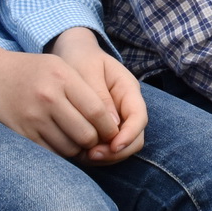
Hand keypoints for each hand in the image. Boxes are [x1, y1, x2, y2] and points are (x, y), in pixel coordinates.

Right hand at [0, 35, 130, 159]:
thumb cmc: (33, 71)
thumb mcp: (60, 67)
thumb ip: (86, 90)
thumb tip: (111, 123)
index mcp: (62, 78)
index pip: (97, 111)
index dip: (109, 127)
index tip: (113, 131)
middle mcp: (48, 98)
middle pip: (86, 134)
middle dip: (96, 142)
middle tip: (97, 139)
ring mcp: (32, 118)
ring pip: (70, 148)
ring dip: (78, 149)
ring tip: (78, 140)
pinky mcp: (20, 134)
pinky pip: (51, 153)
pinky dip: (61, 153)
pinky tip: (61, 143)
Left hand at [51, 29, 148, 164]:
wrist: (72, 54)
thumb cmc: (80, 59)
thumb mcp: (87, 71)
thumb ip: (99, 96)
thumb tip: (113, 125)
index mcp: (128, 89)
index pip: (139, 117)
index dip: (130, 135)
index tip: (113, 146)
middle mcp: (127, 107)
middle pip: (135, 138)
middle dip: (116, 151)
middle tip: (91, 155)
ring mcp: (117, 119)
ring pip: (122, 147)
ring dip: (106, 156)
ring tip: (82, 155)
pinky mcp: (104, 129)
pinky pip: (107, 147)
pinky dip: (97, 154)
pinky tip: (79, 153)